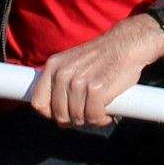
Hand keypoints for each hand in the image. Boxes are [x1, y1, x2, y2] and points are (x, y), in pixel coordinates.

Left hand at [30, 15, 163, 131]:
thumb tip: (54, 112)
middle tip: (87, 113)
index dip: (50, 114)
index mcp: (53, 66)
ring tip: (100, 109)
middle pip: (59, 115)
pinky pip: (93, 117)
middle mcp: (62, 74)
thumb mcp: (72, 62)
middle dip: (74, 120)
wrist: (126, 45)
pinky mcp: (96, 89)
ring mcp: (78, 82)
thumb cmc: (101, 57)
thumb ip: (60, 81)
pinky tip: (108, 112)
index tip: (64, 115)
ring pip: (77, 118)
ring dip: (91, 119)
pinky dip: (102, 119)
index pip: (38, 102)